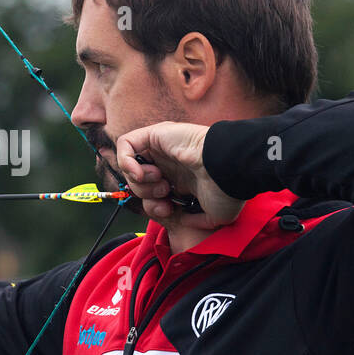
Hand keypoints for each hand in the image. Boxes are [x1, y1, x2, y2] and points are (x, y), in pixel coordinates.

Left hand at [115, 122, 242, 228]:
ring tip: (163, 182)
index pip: (152, 194)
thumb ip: (197, 220)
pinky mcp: (156, 133)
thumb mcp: (214, 216)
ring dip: (141, 182)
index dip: (154, 206)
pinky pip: (125, 143)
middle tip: (165, 195)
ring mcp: (162, 147)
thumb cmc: (226, 191)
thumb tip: (183, 220)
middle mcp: (169, 163)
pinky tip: (141, 174)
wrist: (227, 170)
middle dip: (147, 195)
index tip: (168, 210)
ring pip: (131, 166)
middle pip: (138, 182)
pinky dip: (126, 162)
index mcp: (181, 179)